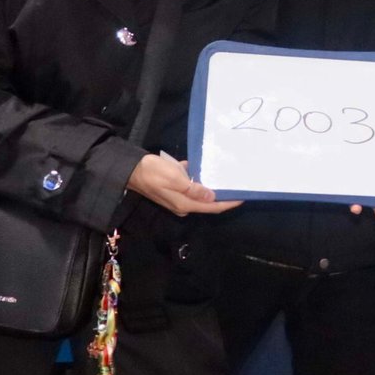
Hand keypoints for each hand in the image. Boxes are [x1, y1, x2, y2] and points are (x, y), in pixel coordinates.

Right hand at [127, 153, 242, 216]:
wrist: (130, 170)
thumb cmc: (153, 173)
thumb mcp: (174, 178)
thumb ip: (194, 188)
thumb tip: (212, 196)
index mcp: (185, 204)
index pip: (213, 206)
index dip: (229, 202)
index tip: (244, 196)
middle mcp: (184, 204)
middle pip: (208, 202)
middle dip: (223, 194)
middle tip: (238, 184)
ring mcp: (178, 198)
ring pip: (201, 193)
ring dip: (212, 185)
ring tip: (227, 176)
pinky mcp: (174, 189)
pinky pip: (191, 185)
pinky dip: (198, 178)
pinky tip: (205, 168)